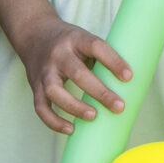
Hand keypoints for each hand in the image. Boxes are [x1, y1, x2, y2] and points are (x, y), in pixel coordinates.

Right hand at [14, 15, 133, 135]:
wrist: (33, 33)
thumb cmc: (68, 42)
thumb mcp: (83, 38)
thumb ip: (101, 57)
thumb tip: (130, 84)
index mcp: (75, 39)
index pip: (95, 46)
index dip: (113, 61)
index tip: (129, 76)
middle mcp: (58, 54)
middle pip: (77, 73)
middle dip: (100, 92)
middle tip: (120, 106)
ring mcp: (44, 71)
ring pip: (55, 91)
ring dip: (75, 107)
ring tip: (94, 116)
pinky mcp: (35, 86)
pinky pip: (41, 107)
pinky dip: (54, 121)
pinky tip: (71, 129)